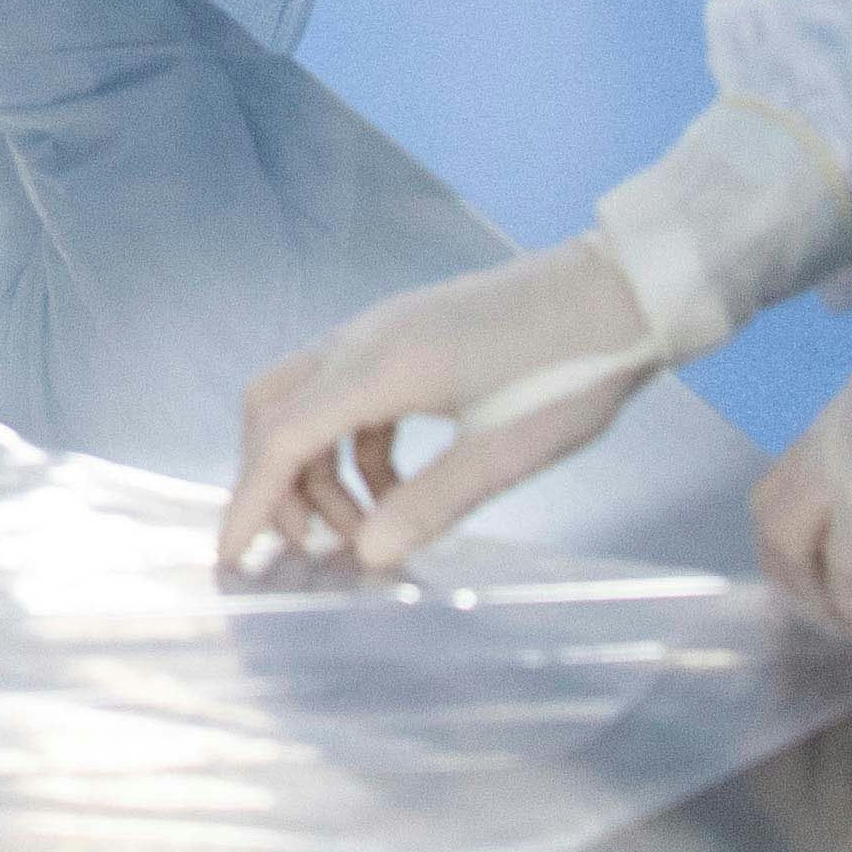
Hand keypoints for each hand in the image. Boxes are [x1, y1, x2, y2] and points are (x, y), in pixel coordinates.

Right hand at [223, 236, 660, 580]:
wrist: (622, 293)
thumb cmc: (570, 371)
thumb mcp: (506, 451)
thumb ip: (431, 503)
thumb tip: (364, 554)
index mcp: (381, 366)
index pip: (283, 438)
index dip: (251, 501)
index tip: (229, 558)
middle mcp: (366, 340)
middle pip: (274, 408)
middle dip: (273, 481)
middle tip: (306, 544)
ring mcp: (386, 332)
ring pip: (311, 400)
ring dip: (318, 468)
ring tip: (362, 526)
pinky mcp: (411, 337)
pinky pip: (352, 395)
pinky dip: (355, 448)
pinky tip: (396, 489)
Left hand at [746, 289, 851, 643]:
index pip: (808, 468)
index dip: (811, 528)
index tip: (833, 575)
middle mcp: (844, 423)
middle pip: (776, 502)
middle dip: (791, 566)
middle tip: (827, 614)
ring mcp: (850, 454)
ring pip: (785, 533)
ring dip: (808, 591)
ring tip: (848, 629)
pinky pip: (838, 566)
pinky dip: (847, 607)